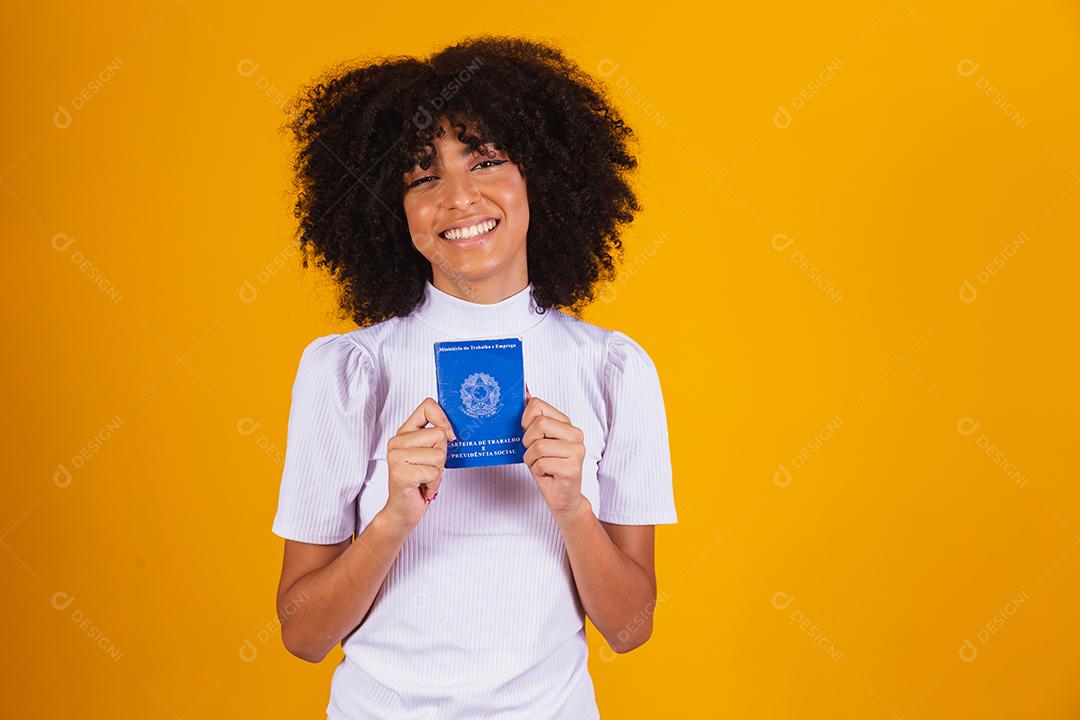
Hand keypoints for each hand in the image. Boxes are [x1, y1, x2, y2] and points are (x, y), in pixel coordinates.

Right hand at [380, 397, 455, 531]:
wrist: (402, 510)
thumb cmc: (418, 481)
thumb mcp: (428, 454)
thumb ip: (435, 438)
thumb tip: (451, 431)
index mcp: (404, 433)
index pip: (427, 407)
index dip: (443, 419)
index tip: (449, 435)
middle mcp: (397, 442)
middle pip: (439, 434)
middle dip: (442, 456)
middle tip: (429, 468)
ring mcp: (396, 457)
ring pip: (438, 455)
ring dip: (438, 472)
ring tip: (425, 478)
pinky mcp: (400, 473)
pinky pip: (433, 472)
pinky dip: (433, 483)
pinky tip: (422, 487)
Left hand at [521, 385, 586, 518]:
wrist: (563, 498)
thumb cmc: (548, 468)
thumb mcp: (537, 440)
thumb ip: (533, 418)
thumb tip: (523, 390)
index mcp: (566, 424)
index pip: (537, 405)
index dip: (525, 420)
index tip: (528, 432)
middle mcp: (575, 434)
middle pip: (539, 423)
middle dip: (528, 441)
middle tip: (534, 453)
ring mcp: (577, 451)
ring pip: (538, 446)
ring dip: (532, 459)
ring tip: (541, 465)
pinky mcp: (573, 468)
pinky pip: (542, 464)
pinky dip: (537, 471)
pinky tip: (547, 474)